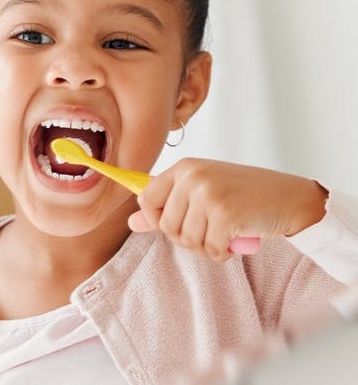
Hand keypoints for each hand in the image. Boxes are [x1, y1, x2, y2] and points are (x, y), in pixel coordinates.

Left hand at [126, 158, 327, 261]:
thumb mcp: (203, 192)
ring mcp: (208, 195)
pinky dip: (223, 253)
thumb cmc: (246, 194)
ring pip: (187, 241)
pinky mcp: (225, 215)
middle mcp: (192, 177)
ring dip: (207, 246)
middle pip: (166, 226)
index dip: (156, 219)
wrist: (290, 197)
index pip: (145, 198)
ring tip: (225, 232)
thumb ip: (167, 206)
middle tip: (211, 229)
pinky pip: (211, 249)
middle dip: (187, 237)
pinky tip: (236, 240)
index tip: (176, 223)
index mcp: (184, 168)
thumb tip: (131, 223)